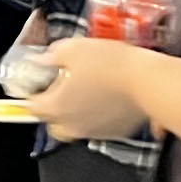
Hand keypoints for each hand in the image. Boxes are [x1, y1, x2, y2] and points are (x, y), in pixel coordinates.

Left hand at [24, 33, 158, 145]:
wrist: (148, 80)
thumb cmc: (111, 64)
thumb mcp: (74, 49)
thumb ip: (52, 55)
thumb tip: (42, 59)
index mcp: (56, 107)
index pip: (32, 107)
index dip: (33, 93)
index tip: (39, 82)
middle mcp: (72, 125)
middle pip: (52, 123)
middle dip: (54, 109)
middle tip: (63, 88)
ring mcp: (95, 132)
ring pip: (76, 126)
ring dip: (77, 112)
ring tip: (89, 89)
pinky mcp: (116, 132)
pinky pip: (100, 126)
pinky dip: (99, 115)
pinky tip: (108, 97)